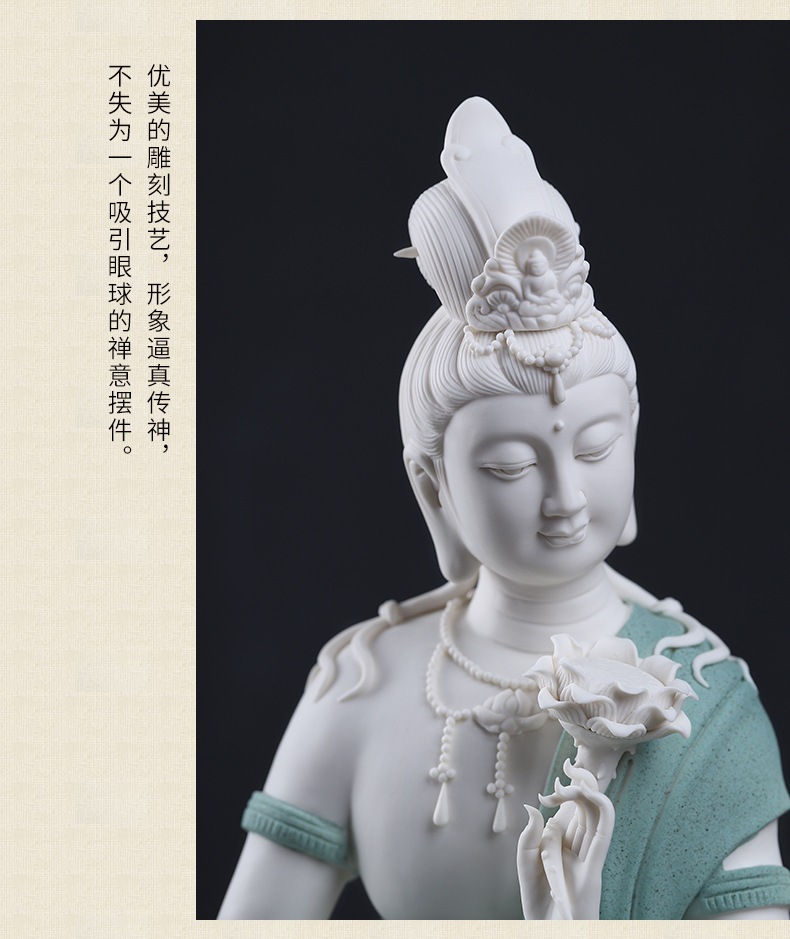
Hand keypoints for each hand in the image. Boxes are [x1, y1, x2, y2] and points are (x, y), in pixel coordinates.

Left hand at [517, 760, 614, 919]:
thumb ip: (528, 838)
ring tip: (574, 777)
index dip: (565, 792)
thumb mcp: (526, 867)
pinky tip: (593, 794)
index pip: (568, 811)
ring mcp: (588, 857)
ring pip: (595, 816)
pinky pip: (602, 836)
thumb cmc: (539, 906)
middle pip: (585, 809)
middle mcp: (578, 849)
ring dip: (587, 792)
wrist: (551, 934)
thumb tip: (532, 806)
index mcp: (563, 846)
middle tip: (570, 766)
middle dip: (580, 784)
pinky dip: (601, 811)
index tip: (560, 777)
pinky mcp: (593, 869)